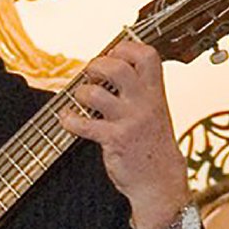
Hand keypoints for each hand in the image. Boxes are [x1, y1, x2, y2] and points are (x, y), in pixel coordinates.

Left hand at [60, 41, 188, 228]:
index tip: (112, 52)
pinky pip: (83, 124)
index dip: (126, 47)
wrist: (161, 180)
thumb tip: (110, 67)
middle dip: (97, 65)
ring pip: (96, 94)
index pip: (147, 55)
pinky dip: (69, 119)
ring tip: (81, 98)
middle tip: (90, 73)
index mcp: (156, 92)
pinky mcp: (115, 140)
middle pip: (118, 68)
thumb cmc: (152, 143)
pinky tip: (67, 118)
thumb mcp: (154, 111)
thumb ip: (139, 90)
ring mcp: (130, 121)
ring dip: (81, 92)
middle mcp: (144, 103)